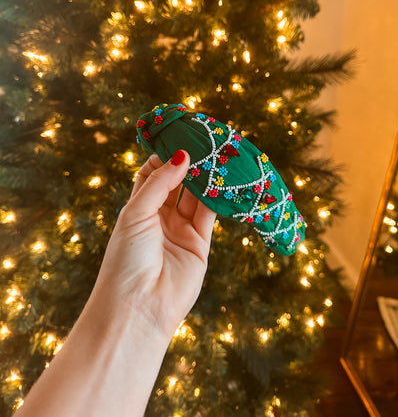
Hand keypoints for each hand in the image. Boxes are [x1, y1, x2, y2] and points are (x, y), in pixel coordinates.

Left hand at [94, 150, 215, 338]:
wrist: (139, 306)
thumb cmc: (127, 258)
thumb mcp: (136, 213)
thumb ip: (160, 182)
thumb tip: (181, 155)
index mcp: (139, 209)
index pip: (153, 174)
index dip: (165, 156)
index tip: (179, 138)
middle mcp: (160, 218)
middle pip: (178, 182)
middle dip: (189, 164)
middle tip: (204, 142)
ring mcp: (180, 230)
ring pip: (196, 196)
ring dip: (205, 177)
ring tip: (216, 156)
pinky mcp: (200, 243)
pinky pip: (209, 214)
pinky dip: (217, 197)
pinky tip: (222, 179)